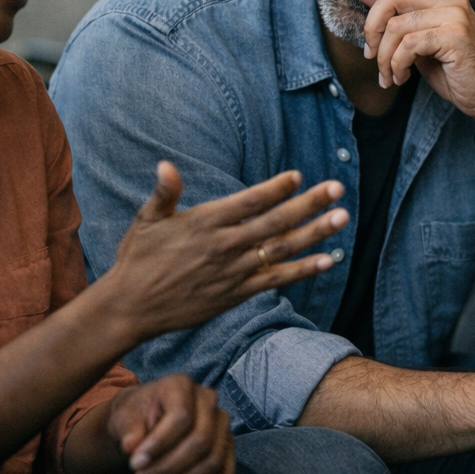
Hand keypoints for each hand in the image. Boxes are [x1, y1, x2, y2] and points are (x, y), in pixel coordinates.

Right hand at [98, 162, 349, 340]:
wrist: (131, 308)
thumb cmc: (138, 259)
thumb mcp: (145, 221)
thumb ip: (164, 193)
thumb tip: (167, 165)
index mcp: (203, 222)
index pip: (248, 202)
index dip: (275, 189)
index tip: (299, 176)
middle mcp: (223, 246)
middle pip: (274, 222)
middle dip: (308, 204)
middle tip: (337, 189)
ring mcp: (232, 272)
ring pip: (281, 249)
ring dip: (315, 234)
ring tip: (342, 218)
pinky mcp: (236, 294)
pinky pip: (276, 280)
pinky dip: (303, 270)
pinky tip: (328, 260)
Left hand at [106, 374, 234, 473]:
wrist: (146, 423)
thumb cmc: (135, 417)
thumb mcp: (124, 418)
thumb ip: (128, 429)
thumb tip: (131, 446)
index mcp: (182, 385)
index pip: (182, 416)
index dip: (159, 444)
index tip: (135, 464)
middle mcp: (209, 401)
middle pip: (201, 441)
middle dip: (169, 469)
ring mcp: (222, 425)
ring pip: (213, 461)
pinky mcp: (228, 449)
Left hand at [349, 0, 474, 140]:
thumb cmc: (457, 73)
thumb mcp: (422, 44)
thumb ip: (401, 21)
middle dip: (372, 28)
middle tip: (370, 54)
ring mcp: (454, 15)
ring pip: (396, 26)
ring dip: (384, 56)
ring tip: (389, 75)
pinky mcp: (454, 36)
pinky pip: (408, 45)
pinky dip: (397, 64)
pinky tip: (402, 77)